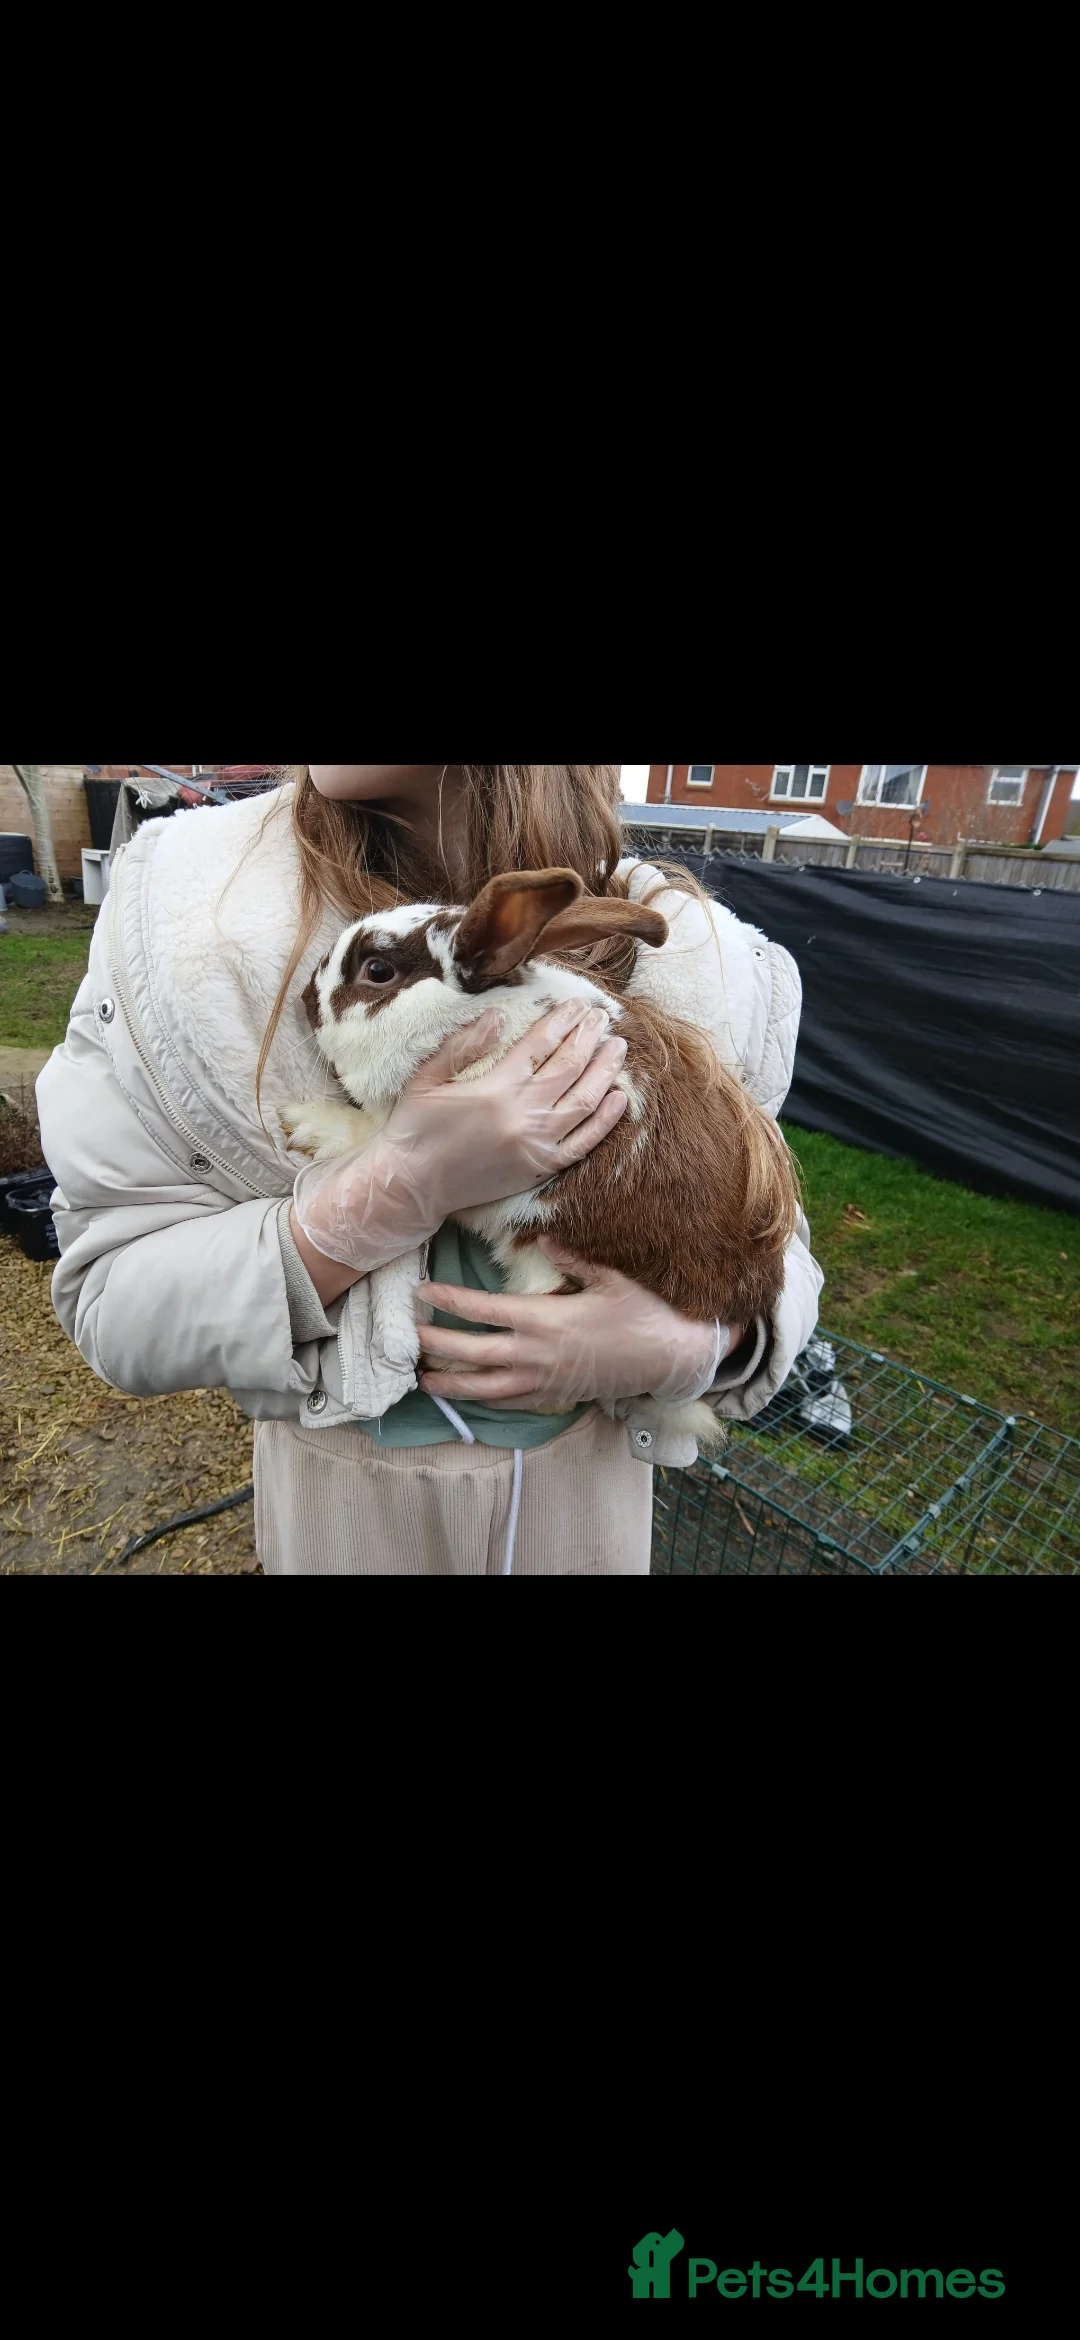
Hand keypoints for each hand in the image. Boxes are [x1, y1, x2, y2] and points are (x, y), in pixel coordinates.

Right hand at [292, 1003, 628, 1272]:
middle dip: (589, 1039)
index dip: (561, 1022)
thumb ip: (461, 1045)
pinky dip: (605, 1120)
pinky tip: (618, 1098)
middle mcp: (522, 1115)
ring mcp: (536, 1144)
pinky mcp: (541, 1168)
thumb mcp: (425, 1079)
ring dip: (605, 1071)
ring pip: (584, 1102)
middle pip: (569, 1068)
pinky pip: (584, 1143)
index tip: (576, 1005)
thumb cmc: (414, 1130)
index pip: (540, 1045)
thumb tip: (496, 1015)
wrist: (412, 1187)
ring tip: (617, 1047)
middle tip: (603, 1018)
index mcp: (495, 1089)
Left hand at [416, 1241, 731, 1410]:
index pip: (482, 1311)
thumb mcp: (610, 1276)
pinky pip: (511, 1403)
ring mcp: (544, 1381)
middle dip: (436, 1344)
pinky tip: (471, 1396)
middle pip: (471, 1353)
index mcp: (544, 1319)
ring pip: (484, 1389)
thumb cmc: (644, 1312)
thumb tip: (543, 1236)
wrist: (672, 1358)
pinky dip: (485, 1401)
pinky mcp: (556, 1398)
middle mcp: (536, 1355)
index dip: (449, 1301)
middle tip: (408, 1337)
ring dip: (451, 1384)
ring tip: (424, 1380)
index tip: (424, 1291)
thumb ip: (571, 1257)